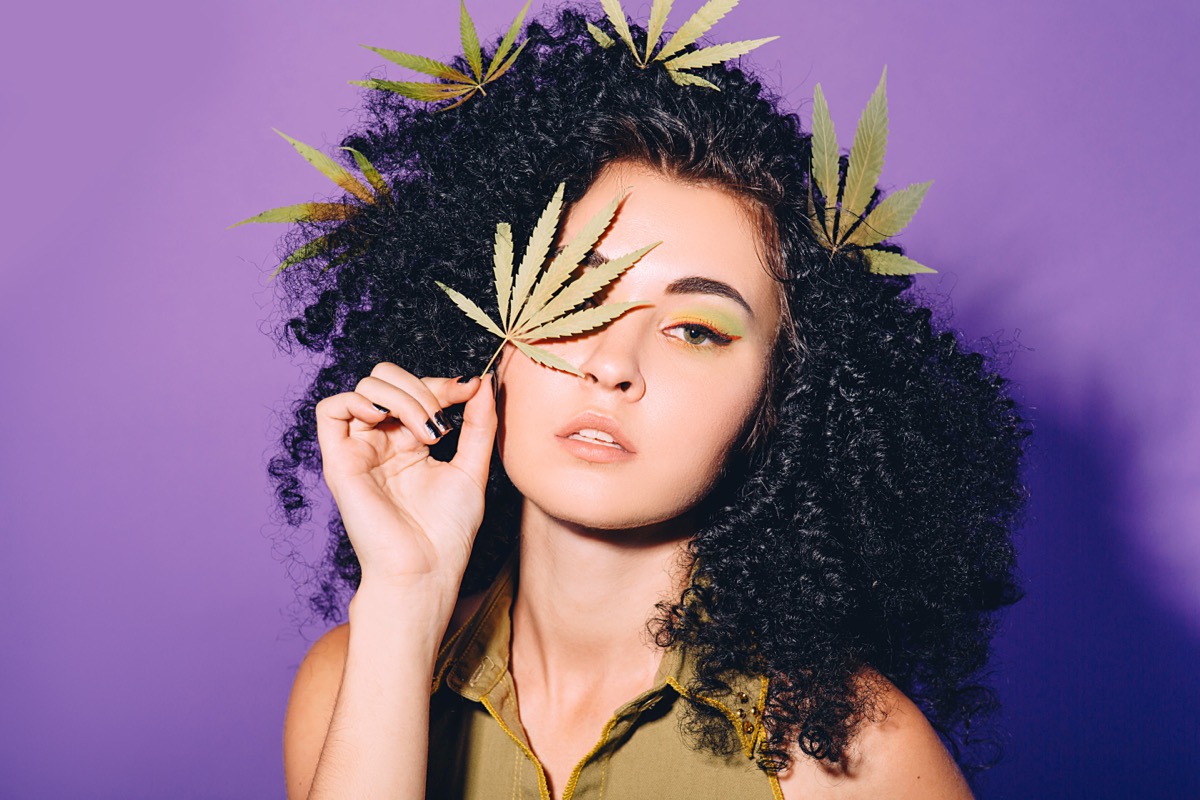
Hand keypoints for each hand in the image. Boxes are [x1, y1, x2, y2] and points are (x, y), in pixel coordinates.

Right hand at [314, 363, 496, 604]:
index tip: (471, 390)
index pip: (417, 389)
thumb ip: (479, 424)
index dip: (442, 384)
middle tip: (442, 423)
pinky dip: (357, 401)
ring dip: (401, 397)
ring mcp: (360, 450)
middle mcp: (382, 442)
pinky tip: (386, 420)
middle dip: (421, 388)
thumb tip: (484, 383)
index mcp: (410, 443)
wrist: (426, 568)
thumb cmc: (448, 531)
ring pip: (365, 388)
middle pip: (387, 380)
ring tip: (425, 433)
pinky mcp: (339, 461)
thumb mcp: (472, 467)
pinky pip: (330, 410)